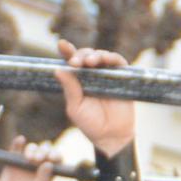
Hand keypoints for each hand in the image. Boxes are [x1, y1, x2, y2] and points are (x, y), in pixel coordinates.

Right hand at [0, 134, 58, 180]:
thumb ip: (42, 180)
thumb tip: (49, 164)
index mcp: (47, 176)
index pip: (57, 161)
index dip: (56, 155)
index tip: (51, 157)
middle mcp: (38, 168)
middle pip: (45, 151)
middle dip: (44, 151)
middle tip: (38, 158)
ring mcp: (25, 164)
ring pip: (32, 149)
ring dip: (32, 149)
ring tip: (29, 157)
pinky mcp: (12, 162)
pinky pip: (16, 149)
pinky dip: (18, 143)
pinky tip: (20, 140)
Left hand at [54, 40, 134, 156]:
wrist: (110, 136)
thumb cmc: (91, 124)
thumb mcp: (75, 107)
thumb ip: (69, 89)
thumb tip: (58, 69)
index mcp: (78, 81)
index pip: (71, 63)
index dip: (67, 51)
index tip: (61, 44)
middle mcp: (92, 75)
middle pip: (85, 55)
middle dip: (80, 54)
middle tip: (76, 62)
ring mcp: (107, 75)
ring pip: (101, 55)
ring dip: (94, 55)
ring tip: (89, 62)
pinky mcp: (122, 77)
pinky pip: (118, 62)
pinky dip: (112, 58)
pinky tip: (105, 60)